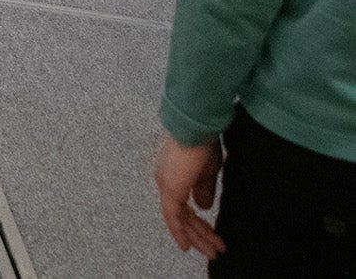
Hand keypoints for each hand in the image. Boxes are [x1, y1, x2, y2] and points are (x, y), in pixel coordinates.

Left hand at [153, 134, 224, 260]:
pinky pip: (172, 216)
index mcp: (173, 176)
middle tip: (216, 251)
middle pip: (182, 216)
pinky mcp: (170, 190)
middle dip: (200, 235)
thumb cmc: (203, 144)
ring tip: (213, 252)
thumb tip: (202, 207)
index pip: (184, 206)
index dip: (197, 223)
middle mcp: (166, 182)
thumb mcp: (208, 171)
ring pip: (180, 219)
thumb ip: (203, 189)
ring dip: (197, 237)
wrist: (197, 129)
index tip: (211, 236)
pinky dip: (179, 232)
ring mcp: (166, 186)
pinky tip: (186, 247)